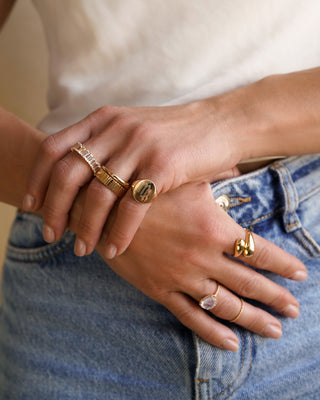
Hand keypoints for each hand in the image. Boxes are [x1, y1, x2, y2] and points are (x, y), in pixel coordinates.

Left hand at [23, 101, 239, 256]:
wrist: (220, 123)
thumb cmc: (176, 133)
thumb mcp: (133, 128)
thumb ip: (106, 144)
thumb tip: (80, 175)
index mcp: (104, 119)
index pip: (54, 148)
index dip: (37, 178)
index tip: (31, 205)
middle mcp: (116, 129)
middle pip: (68, 172)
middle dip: (54, 208)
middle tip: (52, 234)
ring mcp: (139, 146)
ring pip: (98, 193)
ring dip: (86, 226)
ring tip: (81, 249)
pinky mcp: (163, 165)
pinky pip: (132, 206)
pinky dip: (119, 232)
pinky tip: (115, 249)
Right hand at [70, 181, 306, 350]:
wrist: (101, 208)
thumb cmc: (144, 189)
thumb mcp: (184, 176)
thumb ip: (215, 173)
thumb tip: (237, 167)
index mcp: (213, 227)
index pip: (259, 251)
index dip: (283, 264)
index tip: (301, 274)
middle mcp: (203, 257)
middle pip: (249, 284)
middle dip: (276, 298)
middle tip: (295, 310)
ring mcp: (182, 277)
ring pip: (225, 305)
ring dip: (253, 318)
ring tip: (274, 330)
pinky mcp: (160, 290)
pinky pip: (191, 316)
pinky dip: (213, 332)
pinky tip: (232, 343)